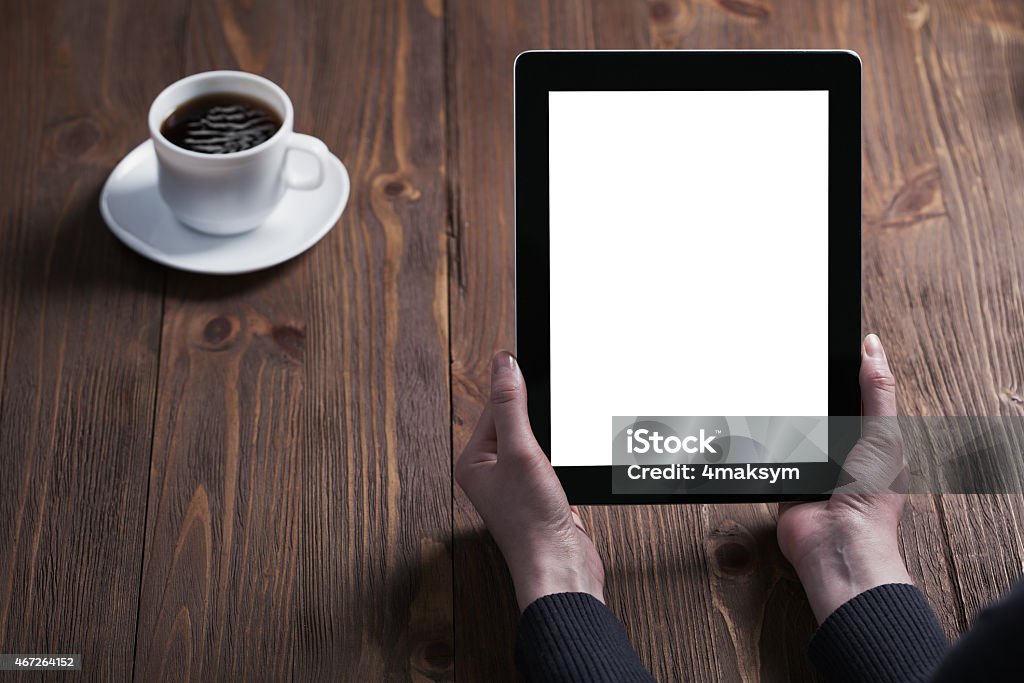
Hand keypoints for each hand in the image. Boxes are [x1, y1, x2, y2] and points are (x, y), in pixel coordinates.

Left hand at [455, 351, 604, 611]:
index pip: (495, 409)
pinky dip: (563, 460)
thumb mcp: (521, 451)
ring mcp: (517, 485)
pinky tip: (566, 472)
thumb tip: (503, 363)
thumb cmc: (532, 522)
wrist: (561, 567)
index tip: (534, 371)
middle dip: (537, 422)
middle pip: (517, 423)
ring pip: (537, 442)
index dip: (516, 394)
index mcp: (473, 462)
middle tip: (546, 434)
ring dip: (552, 443)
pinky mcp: (542, 495)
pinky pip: (552, 461)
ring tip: (554, 462)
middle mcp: (491, 473)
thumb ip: (511, 404)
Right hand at [777, 334, 911, 622]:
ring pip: (793, 428)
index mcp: (870, 439)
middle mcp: (841, 451)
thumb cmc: (872, 500)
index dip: (842, 371)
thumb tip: (873, 348)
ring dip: (785, 420)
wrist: (838, 544)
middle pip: (819, 408)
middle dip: (806, 394)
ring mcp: (812, 465)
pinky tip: (759, 430)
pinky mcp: (786, 478)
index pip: (854, 394)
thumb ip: (878, 393)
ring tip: (770, 395)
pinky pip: (772, 452)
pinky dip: (765, 443)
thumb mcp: (884, 435)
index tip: (824, 344)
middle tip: (789, 367)